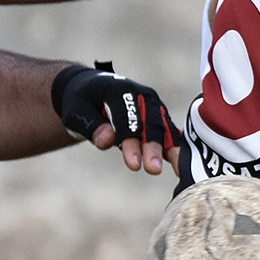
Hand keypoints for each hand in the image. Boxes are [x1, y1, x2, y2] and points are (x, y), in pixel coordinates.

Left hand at [55, 64, 180, 174]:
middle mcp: (141, 95)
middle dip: (152, 147)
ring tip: (178, 169)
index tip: (134, 164)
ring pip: (164, 128)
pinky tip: (184, 162)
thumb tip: (107, 139)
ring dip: (169, 149)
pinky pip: (169, 132)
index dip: (130, 141)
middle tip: (153, 169)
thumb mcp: (75, 112)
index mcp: (119, 90)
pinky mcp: (158, 117)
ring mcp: (153, 105)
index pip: (126, 118)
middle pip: (149, 123)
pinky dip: (176, 146)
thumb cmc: (80, 102)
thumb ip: (91, 125)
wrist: (90, 89)